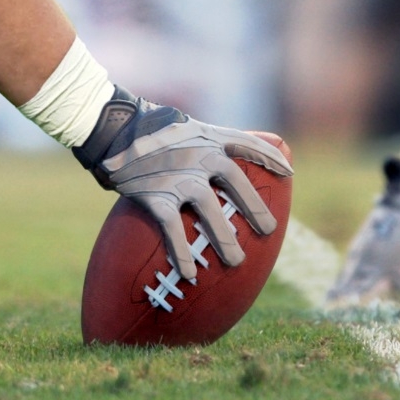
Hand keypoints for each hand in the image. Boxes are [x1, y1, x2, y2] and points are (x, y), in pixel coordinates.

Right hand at [74, 87, 292, 279]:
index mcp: (208, 136)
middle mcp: (200, 155)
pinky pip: (175, 230)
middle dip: (255, 208)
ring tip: (236, 261)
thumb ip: (201, 140)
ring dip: (225, 239)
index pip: (247, 144)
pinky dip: (182, 253)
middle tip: (269, 230)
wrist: (111, 127)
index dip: (270, 158)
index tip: (289, 172)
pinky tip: (190, 274)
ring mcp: (180, 176)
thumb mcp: (181, 125)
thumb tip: (215, 158)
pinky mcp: (157, 195)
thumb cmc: (146, 127)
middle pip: (237, 183)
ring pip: (211, 211)